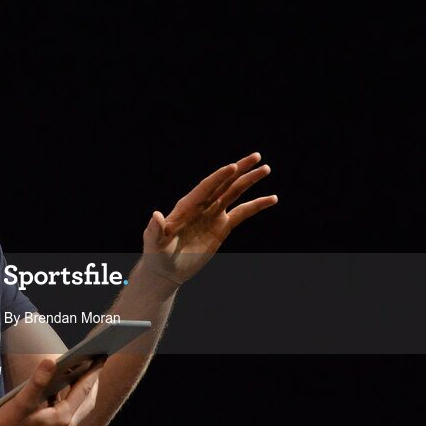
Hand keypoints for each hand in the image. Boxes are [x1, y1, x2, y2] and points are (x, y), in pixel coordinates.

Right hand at [0, 357, 103, 425]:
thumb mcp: (21, 401)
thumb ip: (38, 381)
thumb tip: (51, 361)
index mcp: (62, 418)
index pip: (84, 390)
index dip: (94, 372)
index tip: (101, 356)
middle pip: (87, 401)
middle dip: (93, 382)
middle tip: (95, 363)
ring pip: (80, 409)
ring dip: (83, 393)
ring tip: (82, 374)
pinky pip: (70, 416)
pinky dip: (71, 401)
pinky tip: (62, 392)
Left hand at [141, 152, 276, 284]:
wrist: (167, 268)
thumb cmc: (156, 254)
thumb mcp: (153, 242)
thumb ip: (155, 229)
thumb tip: (156, 215)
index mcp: (186, 206)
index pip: (205, 187)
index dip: (219, 177)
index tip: (233, 166)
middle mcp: (202, 206)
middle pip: (223, 183)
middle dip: (239, 169)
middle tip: (256, 156)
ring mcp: (213, 215)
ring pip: (234, 193)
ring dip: (249, 180)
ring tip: (266, 169)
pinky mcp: (222, 227)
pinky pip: (243, 213)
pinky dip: (257, 205)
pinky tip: (272, 198)